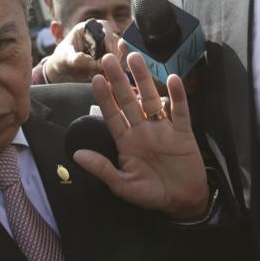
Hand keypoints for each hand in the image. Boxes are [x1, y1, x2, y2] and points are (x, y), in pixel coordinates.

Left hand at [41, 20, 121, 83]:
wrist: (62, 72)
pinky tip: (105, 76)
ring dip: (114, 62)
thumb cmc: (61, 60)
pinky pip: (117, 63)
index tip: (108, 49)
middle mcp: (99, 36)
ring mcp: (105, 48)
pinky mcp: (108, 60)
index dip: (108, 36)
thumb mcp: (65, 58)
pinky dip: (113, 69)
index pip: (104, 26)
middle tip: (107, 65)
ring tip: (102, 72)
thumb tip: (92, 61)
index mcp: (87, 29)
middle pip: (115, 40)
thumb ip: (77, 59)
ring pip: (118, 52)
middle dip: (113, 52)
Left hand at [73, 52, 209, 219]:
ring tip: (135, 58)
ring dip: (144, 79)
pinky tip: (173, 79)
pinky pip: (180, 111)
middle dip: (118, 80)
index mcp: (126, 142)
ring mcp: (163, 129)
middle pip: (128, 101)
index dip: (104, 97)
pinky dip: (177, 96)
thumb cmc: (151, 194)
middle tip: (108, 59)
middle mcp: (143, 131)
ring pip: (151, 99)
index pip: (112, 115)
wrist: (183, 202)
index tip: (95, 79)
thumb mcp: (123, 186)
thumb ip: (102, 169)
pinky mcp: (183, 133)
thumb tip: (76, 155)